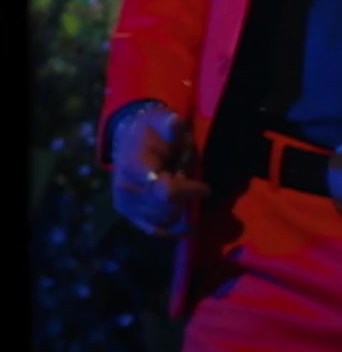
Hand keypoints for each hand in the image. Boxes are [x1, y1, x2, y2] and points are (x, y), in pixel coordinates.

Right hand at [111, 105, 209, 237]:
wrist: (129, 139)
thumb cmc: (152, 131)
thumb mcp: (162, 121)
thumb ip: (170, 126)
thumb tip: (176, 122)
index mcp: (133, 167)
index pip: (165, 191)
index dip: (188, 191)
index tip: (206, 188)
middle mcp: (125, 190)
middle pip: (167, 208)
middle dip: (184, 197)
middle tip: (188, 181)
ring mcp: (125, 205)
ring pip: (164, 220)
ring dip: (179, 208)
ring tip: (179, 189)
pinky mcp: (129, 215)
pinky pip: (153, 229)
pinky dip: (172, 231)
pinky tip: (188, 228)